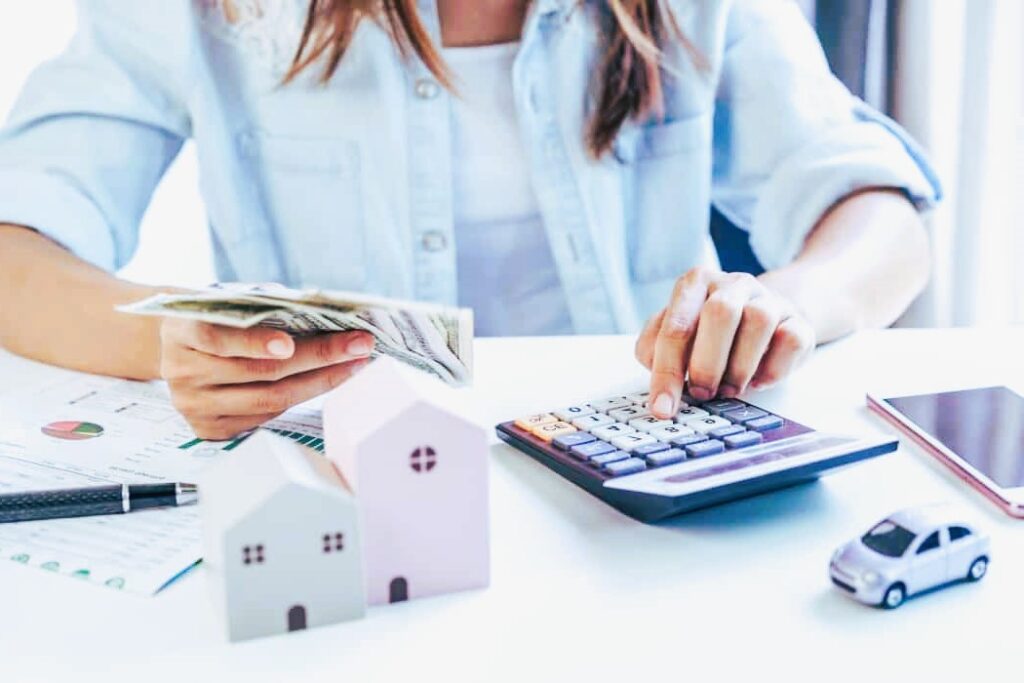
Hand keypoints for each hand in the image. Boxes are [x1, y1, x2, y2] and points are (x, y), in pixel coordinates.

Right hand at [160, 320, 372, 438]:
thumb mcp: (227, 301)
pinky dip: (302, 396)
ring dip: (320, 381)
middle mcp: (181, 372)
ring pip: (268, 399)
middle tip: (357, 344)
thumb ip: (260, 305)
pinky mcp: (210, 428)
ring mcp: (194, 405)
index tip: (290, 343)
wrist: (181, 346)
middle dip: (316, 357)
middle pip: (257, 371)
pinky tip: (330, 380)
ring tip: (355, 363)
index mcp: (179, 331)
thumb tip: (319, 311)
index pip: (215, 337)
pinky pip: (265, 416)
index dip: (253, 342)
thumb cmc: (217, 316)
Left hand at [635, 267, 815, 418]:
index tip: (663, 407)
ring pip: (758, 321)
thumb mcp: (678, 333)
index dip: (667, 371)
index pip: (676, 326)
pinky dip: (772, 369)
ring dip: (739, 367)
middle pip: (720, 314)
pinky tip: (757, 381)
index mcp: (695, 283)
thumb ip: (656, 349)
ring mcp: (769, 299)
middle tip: (702, 392)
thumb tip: (656, 380)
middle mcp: (732, 284)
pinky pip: (790, 340)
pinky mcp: (798, 320)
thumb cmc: (711, 332)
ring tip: (729, 389)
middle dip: (707, 363)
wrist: (765, 318)